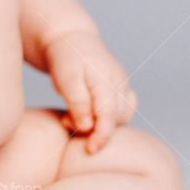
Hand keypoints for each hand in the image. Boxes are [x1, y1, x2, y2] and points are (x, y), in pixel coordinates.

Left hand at [43, 31, 137, 153]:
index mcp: (105, 78)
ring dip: (101, 124)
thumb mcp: (66, 79)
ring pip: (121, 116)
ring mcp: (124, 85)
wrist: (72, 38)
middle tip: (67, 121)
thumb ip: (77, 103)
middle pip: (116, 118)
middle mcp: (120, 82)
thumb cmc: (66, 58)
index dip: (102, 136)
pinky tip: (90, 115)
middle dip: (95, 129)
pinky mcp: (123, 89)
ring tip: (74, 116)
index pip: (110, 114)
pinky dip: (110, 119)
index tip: (90, 150)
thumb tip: (88, 127)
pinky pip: (124, 111)